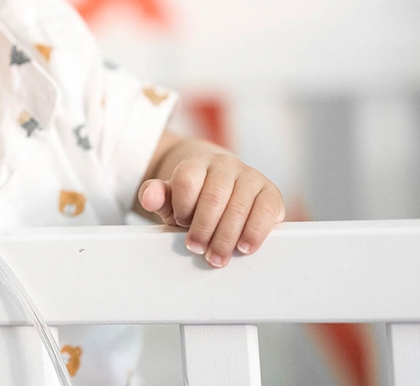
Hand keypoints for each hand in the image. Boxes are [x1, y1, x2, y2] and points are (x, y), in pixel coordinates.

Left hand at [138, 150, 283, 267]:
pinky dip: (255, 232)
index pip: (187, 181)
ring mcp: (250, 176)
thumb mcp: (172, 200)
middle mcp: (225, 165)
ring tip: (217, 257)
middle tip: (198, 250)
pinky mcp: (271, 192)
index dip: (182, 208)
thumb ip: (157, 196)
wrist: (224, 192)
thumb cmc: (194, 200)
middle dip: (204, 229)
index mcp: (197, 163)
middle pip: (213, 197)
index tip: (180, 224)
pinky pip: (266, 210)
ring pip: (239, 206)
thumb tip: (149, 197)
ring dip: (226, 237)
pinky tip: (245, 247)